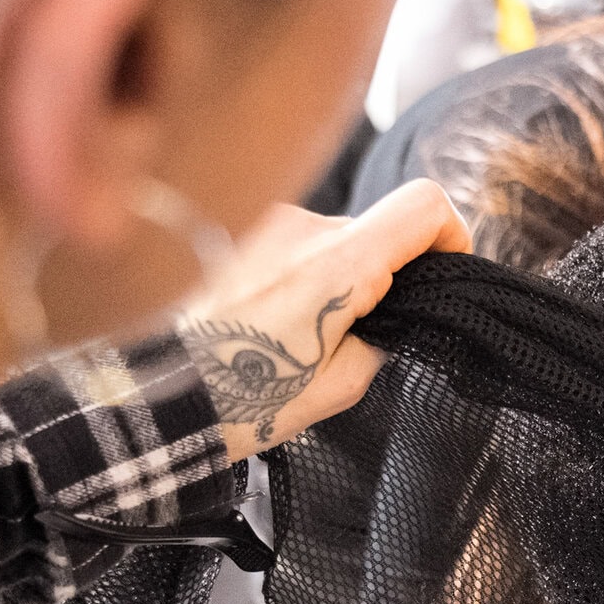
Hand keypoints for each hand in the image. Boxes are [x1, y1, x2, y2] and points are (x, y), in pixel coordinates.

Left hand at [180, 180, 469, 460]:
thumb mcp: (336, 388)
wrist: (154, 392)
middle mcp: (303, 228)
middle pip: (373, 230)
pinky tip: (260, 318)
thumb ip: (380, 340)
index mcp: (338, 266)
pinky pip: (287, 243)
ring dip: (327, 278)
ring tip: (290, 333)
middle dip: (376, 277)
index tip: (443, 268)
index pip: (423, 206)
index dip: (450, 234)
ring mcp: (264, 223)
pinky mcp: (234, 231)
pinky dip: (290, 275)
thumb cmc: (239, 397)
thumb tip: (387, 317)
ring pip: (328, 240)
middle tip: (347, 333)